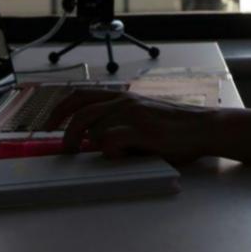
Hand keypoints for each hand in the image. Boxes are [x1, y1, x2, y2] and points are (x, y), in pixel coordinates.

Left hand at [51, 88, 217, 166]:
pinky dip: (111, 152)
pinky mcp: (141, 130)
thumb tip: (92, 138)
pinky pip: (110, 142)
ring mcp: (132, 115)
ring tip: (115, 156)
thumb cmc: (174, 127)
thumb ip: (118, 122)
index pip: (80, 96)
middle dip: (67, 134)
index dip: (59, 109)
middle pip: (80, 114)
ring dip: (98, 146)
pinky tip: (124, 156)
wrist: (202, 127)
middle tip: (66, 151)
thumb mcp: (142, 116)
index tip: (48, 124)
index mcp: (122, 97)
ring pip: (95, 130)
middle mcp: (123, 101)